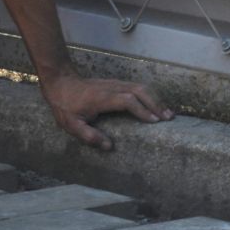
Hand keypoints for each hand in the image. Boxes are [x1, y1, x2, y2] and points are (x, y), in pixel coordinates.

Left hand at [40, 71, 172, 151]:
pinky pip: (135, 86)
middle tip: (168, 118)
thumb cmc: (65, 105)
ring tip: (167, 113)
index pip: (127, 100)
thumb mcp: (72, 125)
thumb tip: (110, 147)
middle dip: (155, 103)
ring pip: (139, 86)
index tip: (154, 121)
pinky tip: (155, 105)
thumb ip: (89, 136)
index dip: (142, 110)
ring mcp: (114, 83)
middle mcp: (111, 88)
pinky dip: (148, 95)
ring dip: (154, 98)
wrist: (60, 82)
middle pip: (138, 90)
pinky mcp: (115, 83)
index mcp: (102, 98)